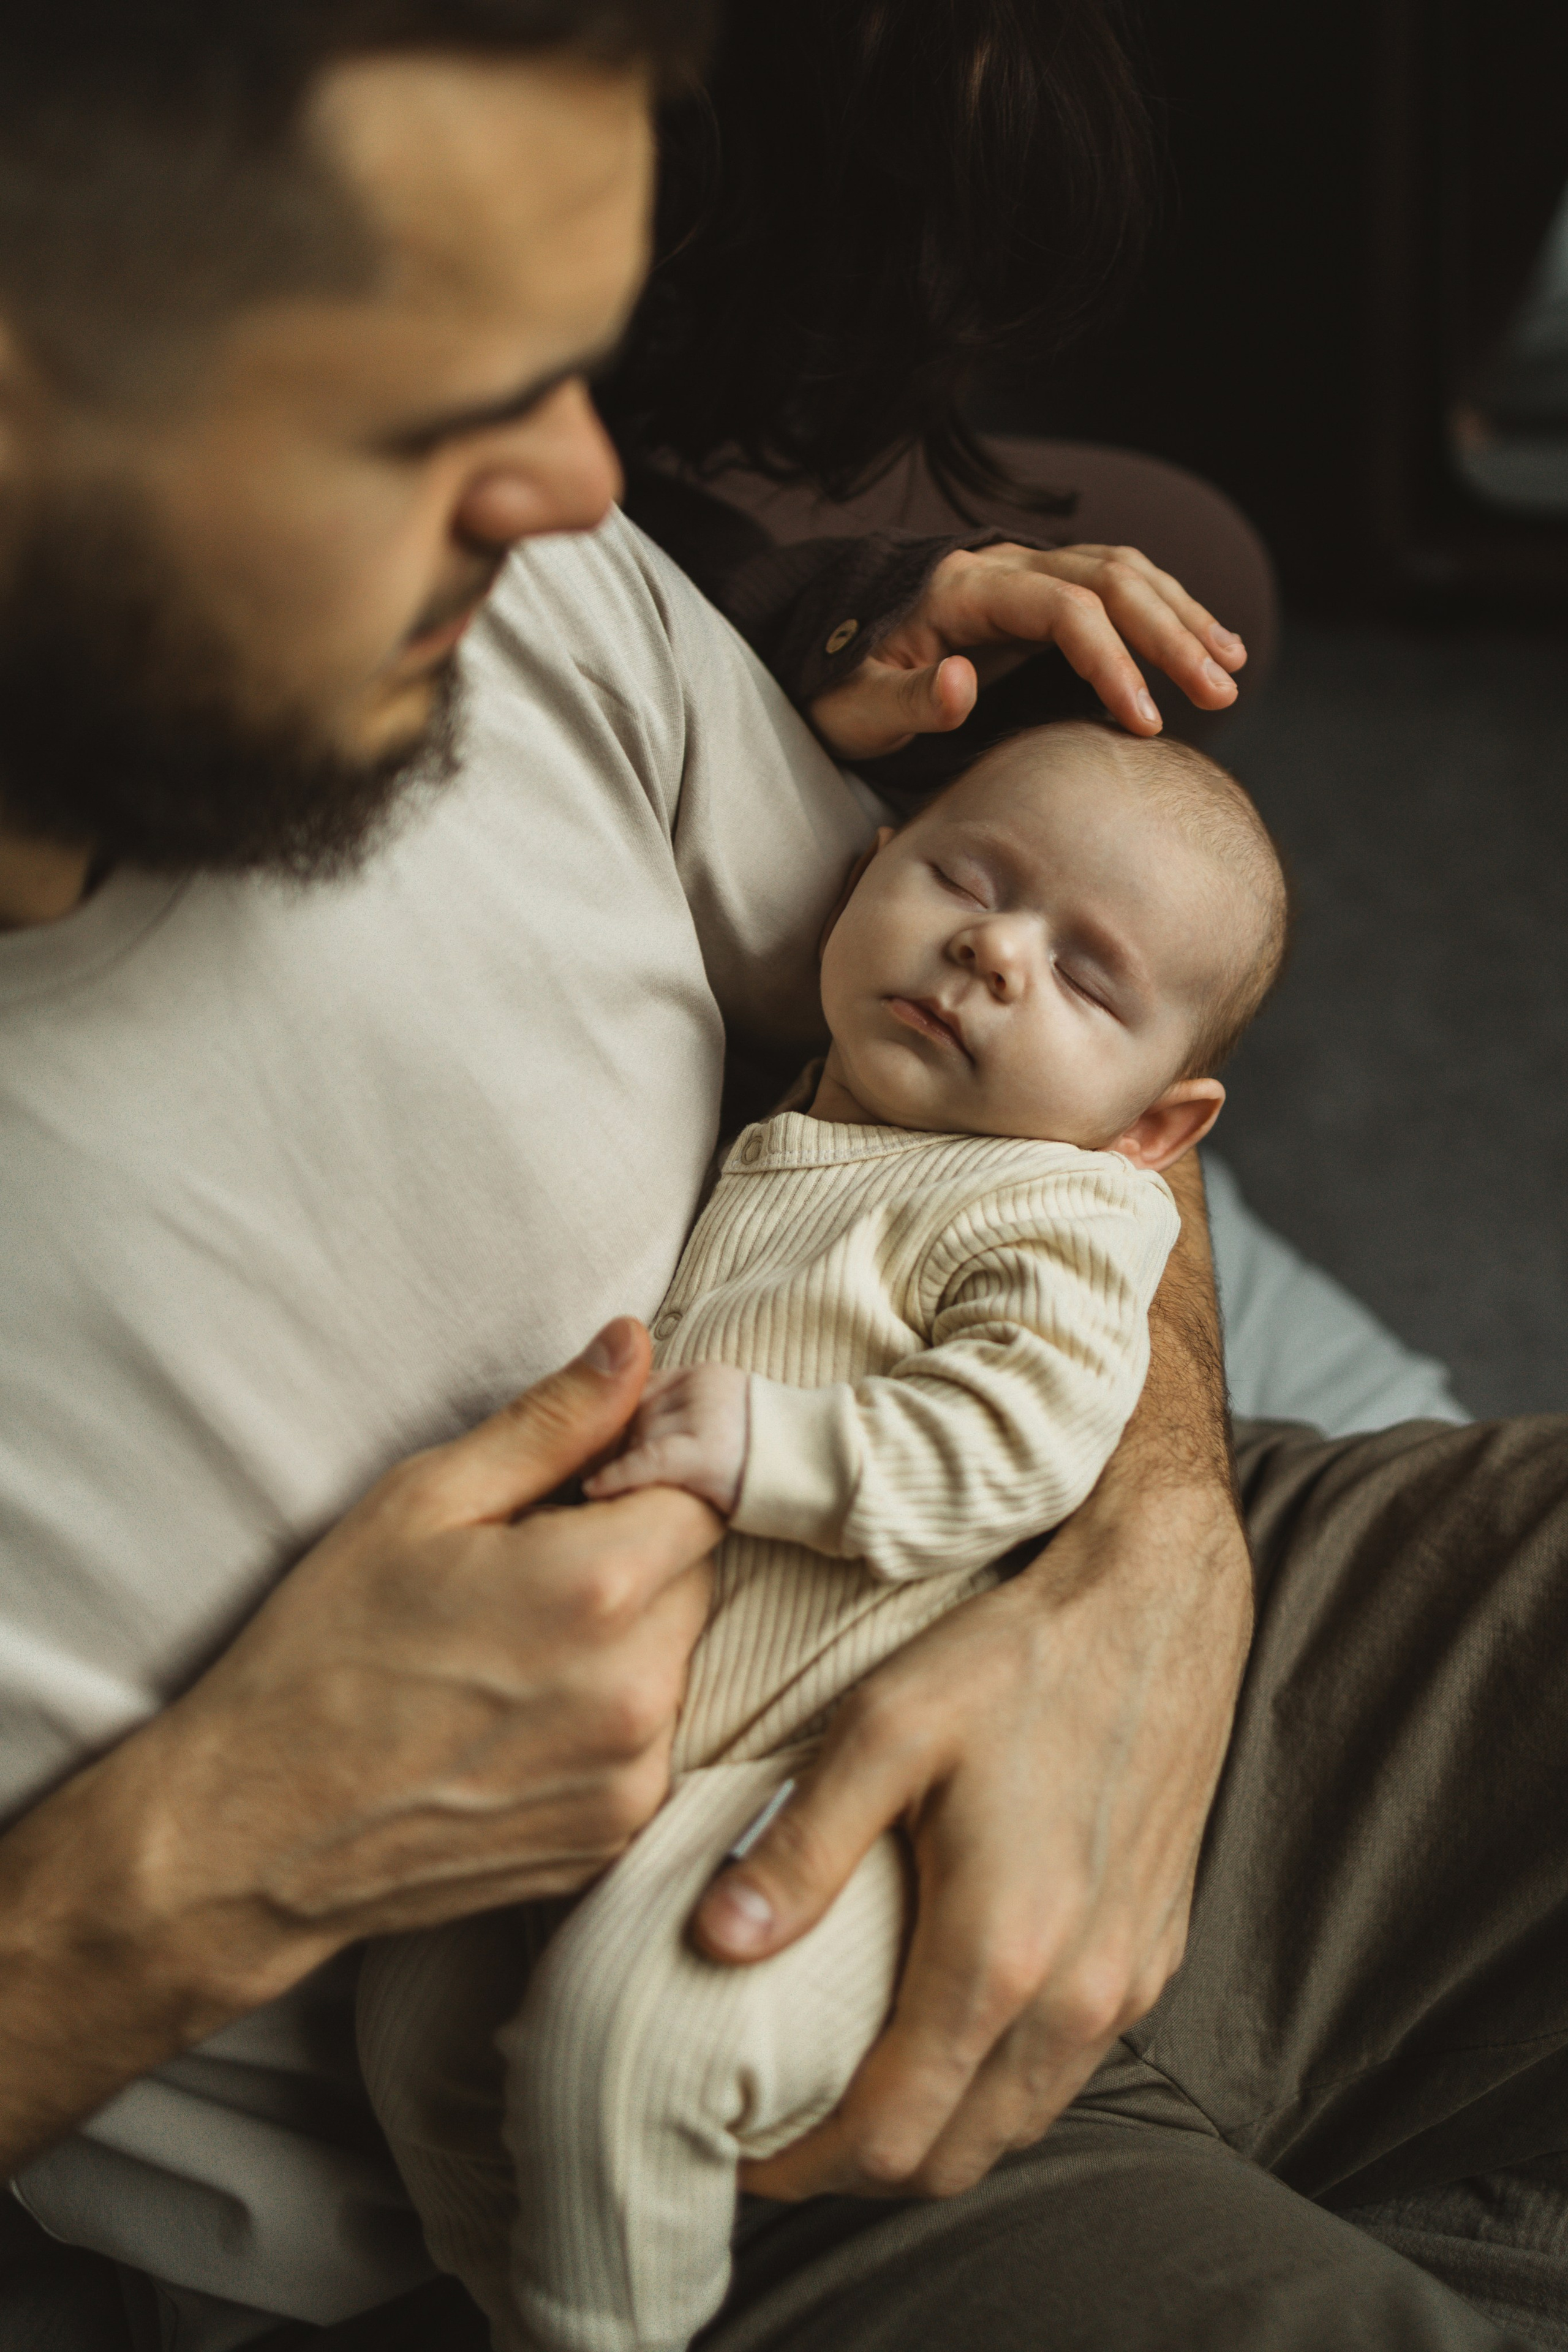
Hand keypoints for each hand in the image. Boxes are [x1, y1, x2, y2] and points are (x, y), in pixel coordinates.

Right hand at [14, 1318, 718, 2072]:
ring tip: (510, 1650)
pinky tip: (515, 1716)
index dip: (651, 1470)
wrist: (257, 1832)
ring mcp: (632, 1777)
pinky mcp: (618, 1838)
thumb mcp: (421, 1502)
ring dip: (624, 1639)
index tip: (588, 1479)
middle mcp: (634, 1689)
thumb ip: (551, 1422)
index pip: (702, 1490)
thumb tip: (634, 1344)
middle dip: (633, 1554)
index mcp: (596, 1588)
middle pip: (694, 1575)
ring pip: (675, 1659)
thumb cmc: (324, 1650)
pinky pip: (651, 1740)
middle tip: (526, 1568)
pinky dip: (607, 1717)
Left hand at [690, 1469, 1250, 2198]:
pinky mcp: (1156, 1953)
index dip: (805, 2168)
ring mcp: (1128, 1981)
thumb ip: (802, 1843)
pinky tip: (947, 2034)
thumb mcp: (885, 1726)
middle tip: (783, 2134)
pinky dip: (998, 2088)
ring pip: (1018, 2124)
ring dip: (935, 2135)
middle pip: (956, 2156)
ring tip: (854, 2094)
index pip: (892, 2131)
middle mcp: (1078, 1994)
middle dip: (861, 2169)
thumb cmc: (1015, 1657)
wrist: (1157, 1605)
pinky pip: (1069, 2069)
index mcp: (1001, 1952)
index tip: (738, 2151)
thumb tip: (716, 1944)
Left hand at [808, 542, 1247, 761]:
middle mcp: (1002, 564)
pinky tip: (1205, 648)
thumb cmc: (839, 689)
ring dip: (1182, 617)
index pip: (1061, 608)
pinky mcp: (1040, 592)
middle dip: (1171, 634)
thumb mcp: (855, 708)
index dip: (1110, 660)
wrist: (826, 655)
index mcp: (961, 589)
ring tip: (1231, 668)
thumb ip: (906, 700)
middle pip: (1109, 578)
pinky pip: (1116, 586)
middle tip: (1220, 692)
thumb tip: (960, 684)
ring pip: (1124, 572)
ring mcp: (1025, 570)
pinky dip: (1166, 612)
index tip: (1145, 720)